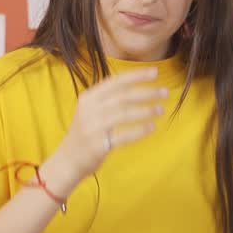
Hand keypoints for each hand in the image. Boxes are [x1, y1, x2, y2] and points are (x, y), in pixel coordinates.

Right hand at [45, 67, 166, 189]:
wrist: (67, 161)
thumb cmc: (84, 133)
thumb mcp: (89, 110)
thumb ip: (107, 98)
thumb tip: (135, 85)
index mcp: (88, 98)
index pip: (116, 81)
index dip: (136, 75)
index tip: (155, 72)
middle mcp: (89, 110)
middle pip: (123, 96)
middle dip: (146, 92)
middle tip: (164, 92)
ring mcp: (93, 128)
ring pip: (125, 114)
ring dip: (146, 110)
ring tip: (161, 109)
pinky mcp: (98, 145)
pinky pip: (124, 135)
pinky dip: (140, 130)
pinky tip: (152, 127)